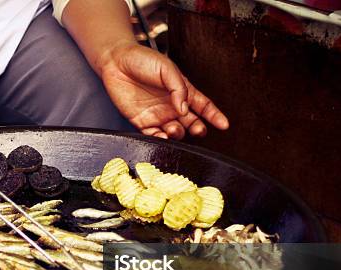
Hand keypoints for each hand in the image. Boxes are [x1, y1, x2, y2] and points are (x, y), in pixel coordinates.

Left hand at [98, 42, 228, 138]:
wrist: (116, 62)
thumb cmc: (143, 60)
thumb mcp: (167, 69)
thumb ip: (179, 88)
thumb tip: (185, 109)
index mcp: (182, 91)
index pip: (203, 106)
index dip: (215, 116)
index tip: (225, 125)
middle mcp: (172, 105)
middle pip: (191, 123)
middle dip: (198, 129)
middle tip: (198, 130)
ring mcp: (158, 115)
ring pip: (175, 132)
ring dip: (179, 134)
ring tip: (175, 129)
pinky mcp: (142, 122)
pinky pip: (154, 136)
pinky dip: (161, 139)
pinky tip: (163, 137)